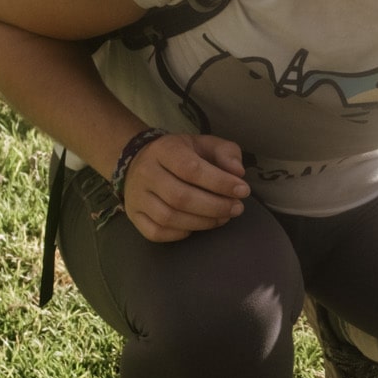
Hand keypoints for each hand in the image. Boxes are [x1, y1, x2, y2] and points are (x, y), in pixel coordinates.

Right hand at [121, 133, 249, 242]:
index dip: (220, 183)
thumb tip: (238, 173)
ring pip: (168, 217)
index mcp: (164, 150)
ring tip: (223, 218)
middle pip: (180, 197)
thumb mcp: (205, 144)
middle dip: (215, 206)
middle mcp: (146, 173)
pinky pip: (156, 232)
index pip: (191, 169)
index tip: (242, 190)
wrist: (142, 161)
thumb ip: (226, 153)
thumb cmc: (180, 154)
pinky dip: (179, 234)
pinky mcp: (134, 215)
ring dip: (202, 222)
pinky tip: (197, 226)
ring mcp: (137, 196)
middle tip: (237, 208)